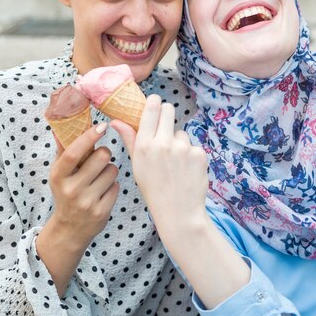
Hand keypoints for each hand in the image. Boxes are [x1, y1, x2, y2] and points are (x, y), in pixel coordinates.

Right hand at [36, 123, 118, 295]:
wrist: (69, 229)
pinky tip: (103, 192)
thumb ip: (63, 150)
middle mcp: (71, 189)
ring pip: (113, 170)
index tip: (102, 126)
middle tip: (100, 159)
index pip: (74, 153)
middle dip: (105, 154)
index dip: (89, 137)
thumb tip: (59, 127)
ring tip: (100, 178)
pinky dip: (113, 186)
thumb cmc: (66, 192)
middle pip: (102, 157)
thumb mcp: (59, 173)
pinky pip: (117, 186)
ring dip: (110, 170)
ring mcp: (86, 202)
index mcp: (58, 176)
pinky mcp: (101, 212)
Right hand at [113, 97, 251, 309]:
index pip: (152, 109)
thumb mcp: (137, 165)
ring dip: (178, 142)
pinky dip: (190, 155)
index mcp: (145, 145)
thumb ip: (130, 139)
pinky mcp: (199, 153)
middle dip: (167, 114)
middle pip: (169, 110)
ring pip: (181, 132)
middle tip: (165, 128)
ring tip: (175, 164)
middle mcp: (163, 143)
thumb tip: (115, 121)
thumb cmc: (154, 189)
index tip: (155, 101)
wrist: (179, 213)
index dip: (154, 102)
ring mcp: (183, 148)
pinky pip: (193, 146)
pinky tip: (186, 170)